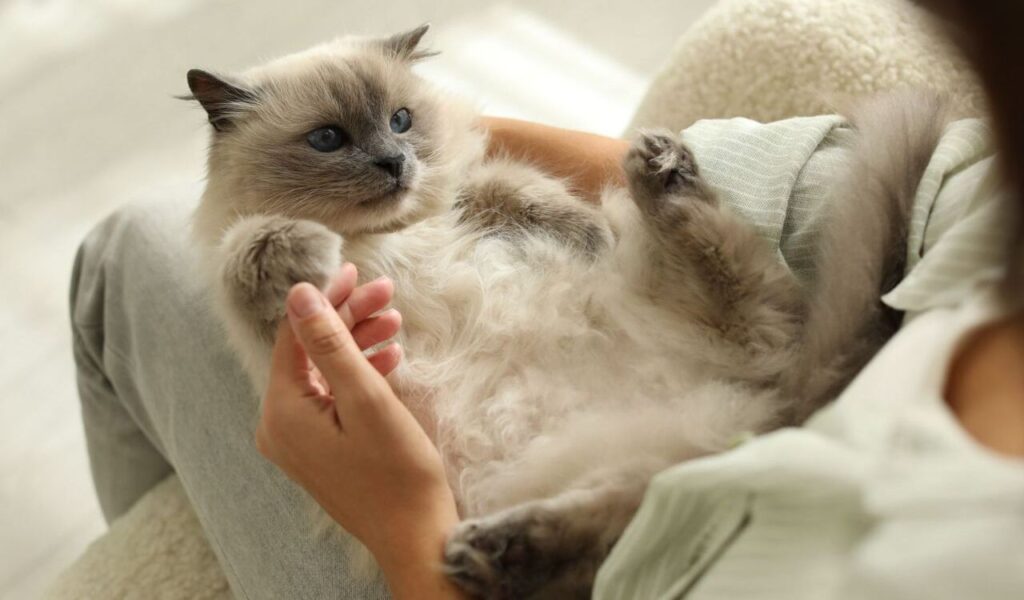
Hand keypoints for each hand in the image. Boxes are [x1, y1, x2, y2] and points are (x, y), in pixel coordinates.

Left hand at [255, 264, 461, 597]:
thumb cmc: (396, 473)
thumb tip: (298, 294)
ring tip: (395, 320)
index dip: (326, 299)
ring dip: (359, 344)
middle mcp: (280, 427)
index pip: (295, 337)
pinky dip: (360, 375)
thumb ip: (330, 344)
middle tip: (387, 292)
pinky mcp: (322, 448)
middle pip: (310, 353)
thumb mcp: (366, 399)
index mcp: (281, 413)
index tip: (356, 271)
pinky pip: (333, 398)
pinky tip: (390, 359)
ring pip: (325, 373)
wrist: (416, 536)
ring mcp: (300, 441)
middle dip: (349, 319)